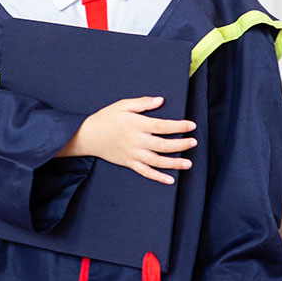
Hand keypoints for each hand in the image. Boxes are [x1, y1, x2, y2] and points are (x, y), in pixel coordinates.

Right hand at [57, 96, 196, 183]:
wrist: (87, 136)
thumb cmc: (106, 118)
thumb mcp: (122, 105)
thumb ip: (142, 103)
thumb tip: (161, 100)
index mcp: (136, 124)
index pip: (162, 126)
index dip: (179, 126)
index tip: (191, 125)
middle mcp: (136, 141)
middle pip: (163, 145)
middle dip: (181, 144)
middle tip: (194, 142)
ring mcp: (133, 154)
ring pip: (157, 161)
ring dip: (174, 163)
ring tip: (189, 163)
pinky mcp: (129, 163)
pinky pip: (145, 172)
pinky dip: (158, 177)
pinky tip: (170, 180)